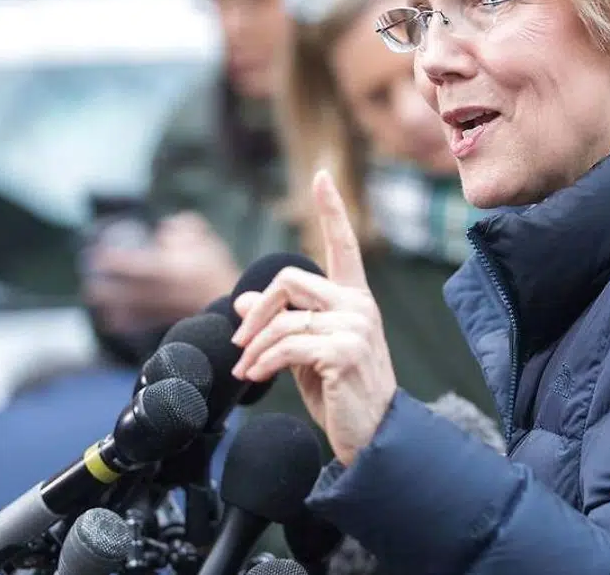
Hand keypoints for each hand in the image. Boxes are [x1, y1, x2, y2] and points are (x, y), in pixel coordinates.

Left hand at [84, 212, 239, 331]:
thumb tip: (164, 227)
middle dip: (103, 289)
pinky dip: (125, 321)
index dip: (110, 260)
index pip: (131, 265)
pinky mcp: (169, 321)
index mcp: (168, 270)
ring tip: (98, 300)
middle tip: (90, 283)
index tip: (95, 255)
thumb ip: (184, 227)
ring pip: (129, 310)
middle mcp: (162, 292)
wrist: (234, 304)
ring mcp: (164, 309)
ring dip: (110, 306)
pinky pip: (141, 323)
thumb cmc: (217, 270)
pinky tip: (114, 319)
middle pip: (124, 292)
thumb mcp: (205, 240)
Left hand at [230, 170, 396, 464]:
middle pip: (290, 279)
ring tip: (245, 371)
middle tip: (238, 343)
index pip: (342, 245)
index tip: (320, 174)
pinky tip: (255, 378)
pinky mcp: (344, 352)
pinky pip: (287, 346)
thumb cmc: (341, 392)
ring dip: (253, 348)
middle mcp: (357, 306)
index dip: (331, 208)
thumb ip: (283, 321)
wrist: (371, 435)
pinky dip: (262, 363)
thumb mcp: (306, 352)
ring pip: (283, 319)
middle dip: (256, 312)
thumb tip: (245, 296)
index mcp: (353, 299)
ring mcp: (354, 327)